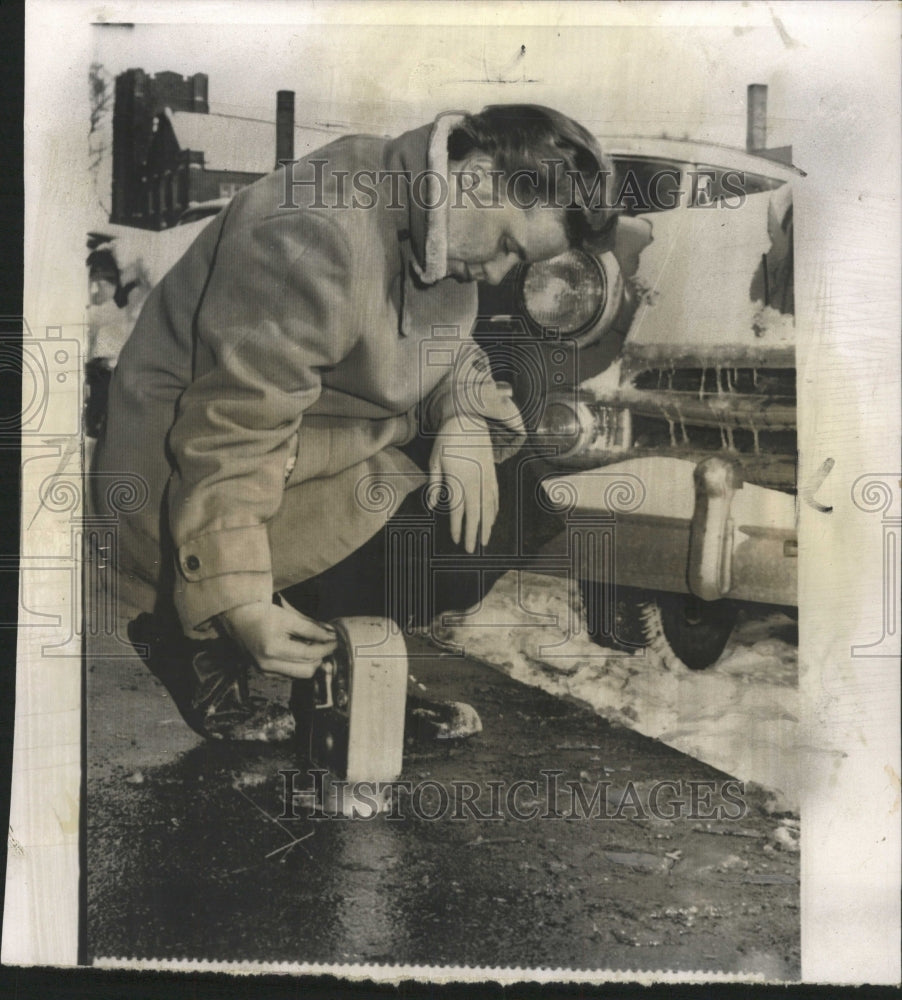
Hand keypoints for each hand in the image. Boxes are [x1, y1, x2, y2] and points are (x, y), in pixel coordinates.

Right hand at [219, 597, 337, 679]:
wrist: (236, 617)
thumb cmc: (261, 613)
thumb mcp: (288, 617)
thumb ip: (311, 628)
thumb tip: (331, 636)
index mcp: (273, 649)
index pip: (309, 654)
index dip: (326, 648)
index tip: (336, 641)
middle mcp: (268, 665)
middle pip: (306, 671)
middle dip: (320, 658)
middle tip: (327, 644)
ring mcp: (264, 671)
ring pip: (299, 674)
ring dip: (311, 662)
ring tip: (314, 645)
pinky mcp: (264, 672)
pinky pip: (289, 673)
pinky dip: (299, 663)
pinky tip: (300, 650)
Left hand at [427, 415, 497, 552]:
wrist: (468, 418)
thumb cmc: (446, 439)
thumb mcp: (434, 461)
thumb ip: (435, 484)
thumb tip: (433, 505)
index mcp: (459, 480)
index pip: (459, 511)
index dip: (458, 527)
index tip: (456, 540)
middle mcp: (475, 482)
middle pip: (476, 514)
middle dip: (474, 533)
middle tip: (472, 549)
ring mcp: (486, 477)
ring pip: (488, 507)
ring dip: (486, 525)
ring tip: (484, 539)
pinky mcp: (492, 472)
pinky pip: (495, 495)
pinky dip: (494, 509)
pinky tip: (492, 518)